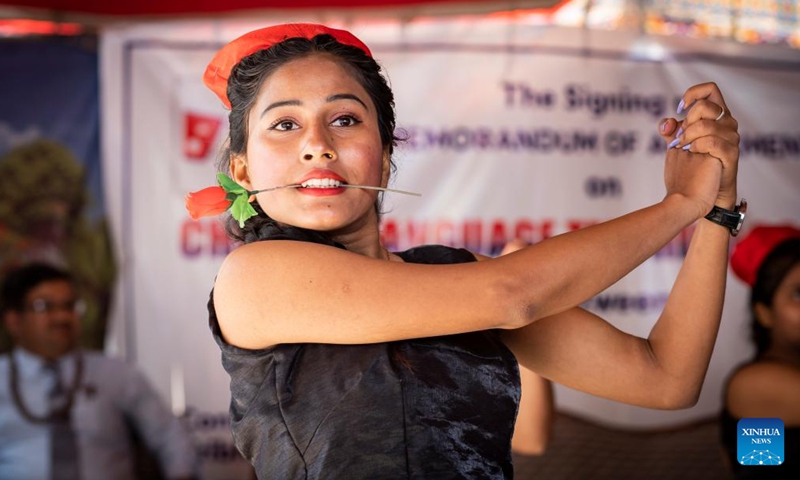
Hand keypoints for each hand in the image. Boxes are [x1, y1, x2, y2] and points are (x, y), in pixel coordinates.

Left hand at [660, 82, 739, 210]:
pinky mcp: (731, 154)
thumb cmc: (690, 167)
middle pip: (705, 106)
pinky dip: (696, 146)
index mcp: (716, 116)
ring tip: (684, 148)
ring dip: (688, 137)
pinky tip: (692, 152)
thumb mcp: (678, 143)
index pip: (710, 89)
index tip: (680, 109)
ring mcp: (732, 138)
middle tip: (680, 138)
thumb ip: (671, 130)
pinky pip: (711, 142)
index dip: (693, 93)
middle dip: (687, 122)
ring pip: (706, 125)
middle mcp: (728, 123)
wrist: (697, 194)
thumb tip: (667, 122)